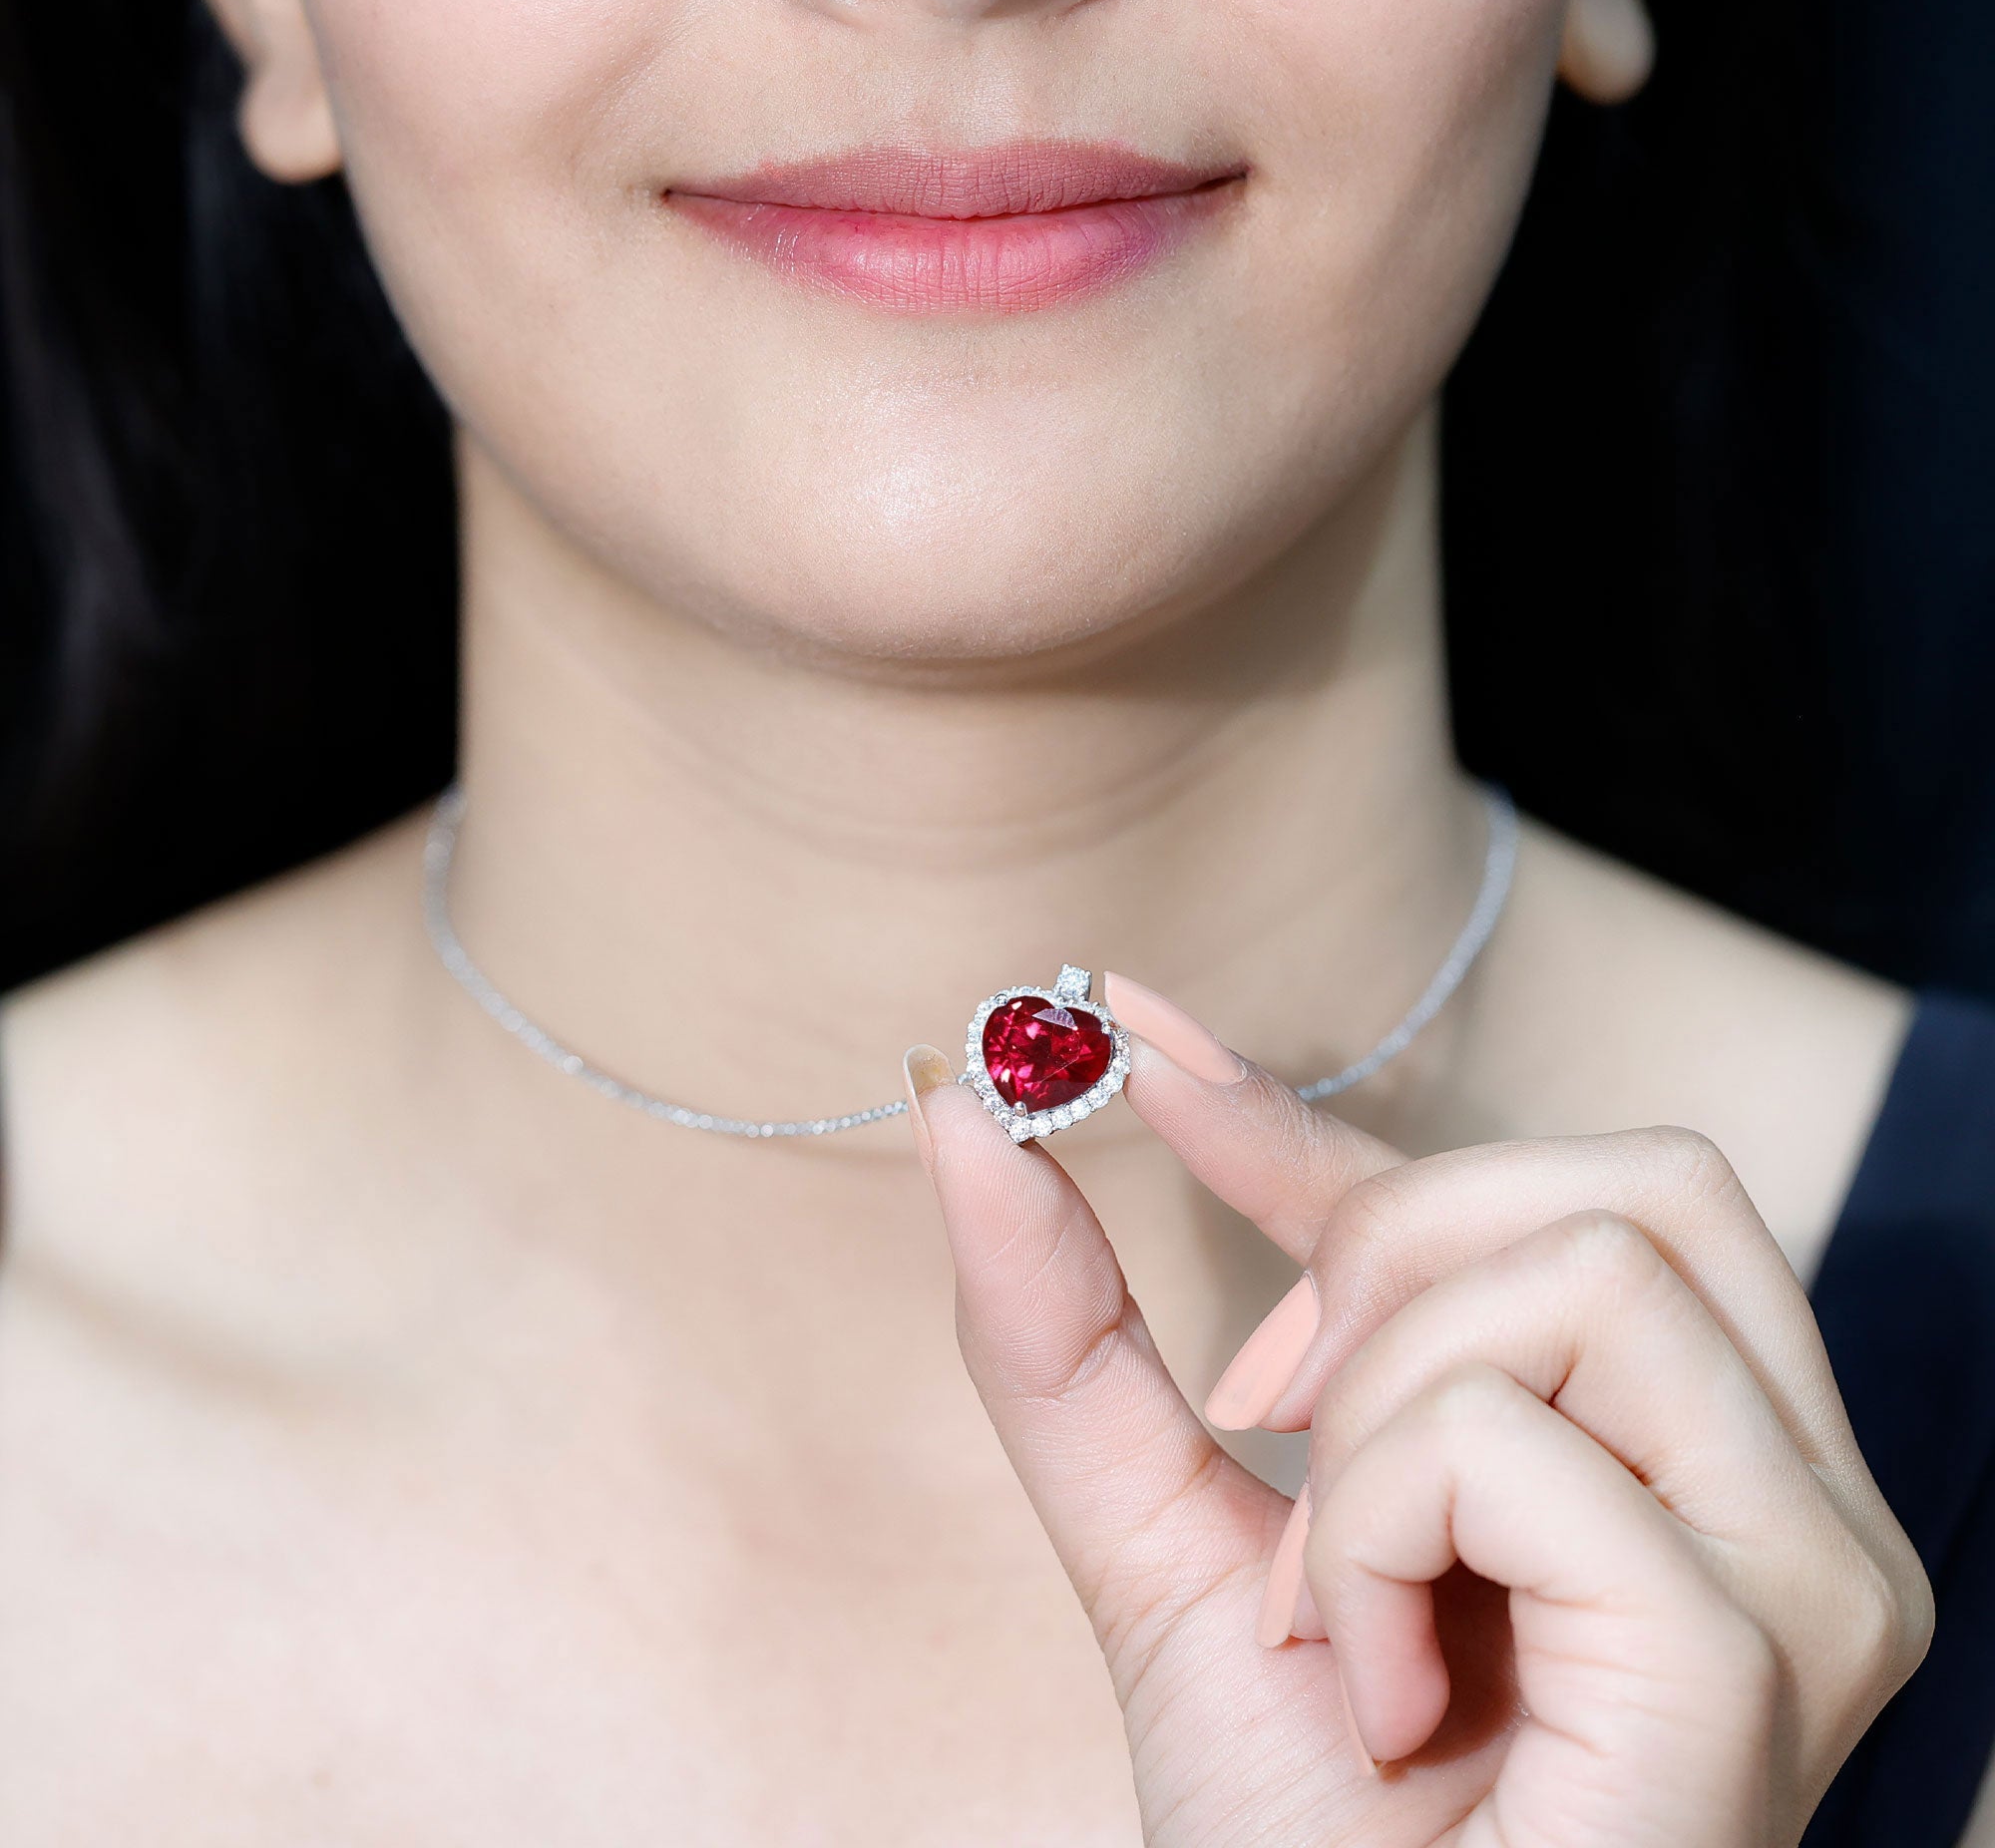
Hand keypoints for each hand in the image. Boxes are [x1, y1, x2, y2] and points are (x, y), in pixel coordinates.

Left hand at [900, 973, 1931, 1847]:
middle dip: (1381, 1272)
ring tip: (1342, 1603)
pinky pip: (1506, 1442)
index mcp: (1692, 1450)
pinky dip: (1372, 1537)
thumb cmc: (1305, 1833)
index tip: (1129, 1029)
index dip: (1326, 1101)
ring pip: (1571, 1276)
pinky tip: (1382, 1688)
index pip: (1542, 1189)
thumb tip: (960, 1110)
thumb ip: (1073, 1332)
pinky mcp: (1751, 1648)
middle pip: (1611, 1187)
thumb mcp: (1168, 1542)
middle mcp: (1793, 1490)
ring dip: (1373, 1429)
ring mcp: (1807, 1570)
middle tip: (1281, 1438)